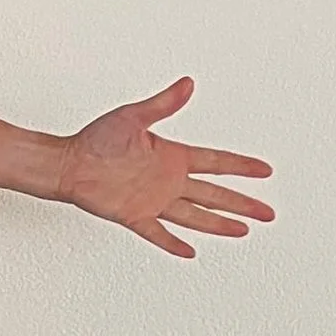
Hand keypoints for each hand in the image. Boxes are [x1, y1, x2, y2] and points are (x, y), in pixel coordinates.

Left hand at [56, 78, 272, 259]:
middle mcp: (167, 180)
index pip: (216, 163)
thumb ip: (162, 104)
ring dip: (219, 224)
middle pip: (214, 195)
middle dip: (242, 204)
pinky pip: (158, 233)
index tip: (265, 170)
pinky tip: (190, 252)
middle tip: (268, 213)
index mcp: (172, 156)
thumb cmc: (95, 138)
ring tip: (243, 231)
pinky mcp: (134, 216)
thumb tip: (187, 83)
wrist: (67, 163)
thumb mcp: (132, 117)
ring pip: (195, 216)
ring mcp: (153, 200)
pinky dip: (173, 243)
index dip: (242, 167)